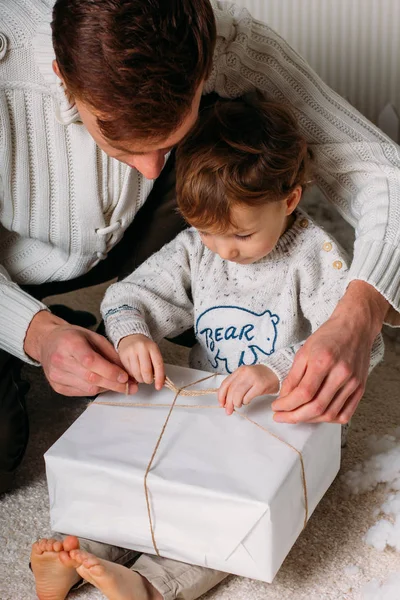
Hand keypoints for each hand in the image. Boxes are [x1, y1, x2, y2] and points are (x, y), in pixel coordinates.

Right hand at [24, 310, 136, 396]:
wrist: (48, 341)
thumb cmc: (73, 337)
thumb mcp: (94, 337)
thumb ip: (110, 353)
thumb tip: (126, 371)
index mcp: (70, 343)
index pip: (91, 361)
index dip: (109, 371)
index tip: (125, 377)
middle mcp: (60, 360)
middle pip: (91, 378)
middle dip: (114, 384)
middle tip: (130, 387)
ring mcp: (56, 375)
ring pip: (88, 388)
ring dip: (107, 388)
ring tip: (120, 385)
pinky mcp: (56, 386)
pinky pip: (81, 393)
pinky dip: (96, 390)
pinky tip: (104, 385)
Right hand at [118, 334, 164, 389]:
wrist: (131, 337)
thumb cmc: (144, 347)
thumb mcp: (153, 353)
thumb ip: (157, 366)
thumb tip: (160, 382)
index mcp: (152, 347)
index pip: (158, 364)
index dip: (159, 378)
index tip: (159, 386)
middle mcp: (141, 348)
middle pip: (146, 371)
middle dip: (148, 380)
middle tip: (148, 380)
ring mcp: (131, 351)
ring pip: (136, 373)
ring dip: (140, 379)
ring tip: (141, 375)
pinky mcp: (122, 356)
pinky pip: (128, 372)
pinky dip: (132, 375)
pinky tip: (134, 371)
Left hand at [218, 364, 279, 415]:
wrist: (275, 372)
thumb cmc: (259, 377)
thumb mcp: (245, 378)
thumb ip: (235, 386)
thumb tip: (225, 401)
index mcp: (239, 371)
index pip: (225, 384)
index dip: (221, 396)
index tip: (221, 404)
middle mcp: (245, 373)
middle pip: (231, 390)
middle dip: (228, 403)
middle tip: (228, 411)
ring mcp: (253, 378)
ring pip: (238, 394)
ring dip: (236, 403)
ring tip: (239, 405)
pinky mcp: (261, 385)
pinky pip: (248, 397)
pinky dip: (245, 402)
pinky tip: (247, 401)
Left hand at [272, 281, 388, 423]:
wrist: (355, 328)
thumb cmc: (328, 337)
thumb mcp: (304, 351)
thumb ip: (293, 376)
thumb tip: (284, 398)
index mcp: (323, 361)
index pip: (303, 393)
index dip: (287, 405)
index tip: (276, 408)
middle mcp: (341, 374)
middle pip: (316, 407)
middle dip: (294, 416)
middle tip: (281, 417)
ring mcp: (353, 383)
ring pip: (329, 414)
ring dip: (309, 420)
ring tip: (296, 416)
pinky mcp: (360, 389)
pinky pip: (345, 414)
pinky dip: (328, 419)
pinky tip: (316, 416)